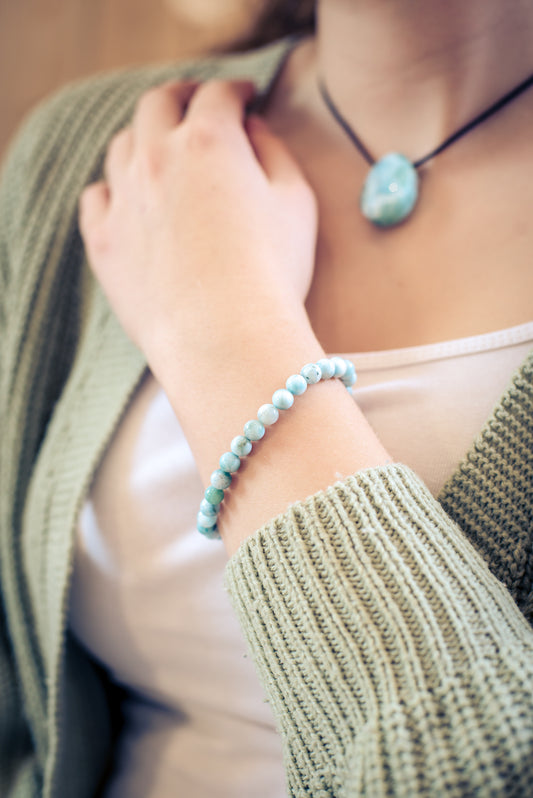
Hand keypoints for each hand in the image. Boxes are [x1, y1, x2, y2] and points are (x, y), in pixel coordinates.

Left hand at [79, 79, 317, 377]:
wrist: (224, 339)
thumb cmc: (272, 272)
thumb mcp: (297, 202)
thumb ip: (275, 152)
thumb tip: (252, 130)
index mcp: (210, 141)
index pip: (218, 95)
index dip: (236, 92)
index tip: (246, 99)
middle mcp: (158, 158)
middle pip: (159, 104)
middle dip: (183, 97)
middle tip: (198, 104)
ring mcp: (124, 199)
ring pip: (123, 146)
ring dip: (146, 138)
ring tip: (162, 152)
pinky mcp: (104, 241)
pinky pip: (96, 197)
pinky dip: (113, 188)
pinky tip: (128, 198)